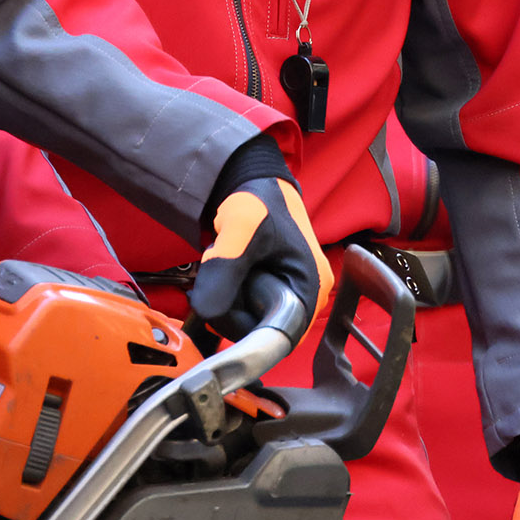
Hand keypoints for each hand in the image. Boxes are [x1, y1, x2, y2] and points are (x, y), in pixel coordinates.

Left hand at [188, 174, 333, 341]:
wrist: (254, 183)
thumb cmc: (257, 201)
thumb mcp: (239, 229)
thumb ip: (224, 269)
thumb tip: (207, 311)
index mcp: (312, 288)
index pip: (278, 336)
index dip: (244, 329)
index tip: (216, 307)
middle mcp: (307, 297)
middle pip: (262, 328)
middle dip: (231, 308)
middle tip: (217, 274)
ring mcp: (292, 295)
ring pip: (251, 319)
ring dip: (227, 300)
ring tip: (223, 267)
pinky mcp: (276, 291)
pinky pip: (248, 308)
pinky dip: (230, 295)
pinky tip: (226, 272)